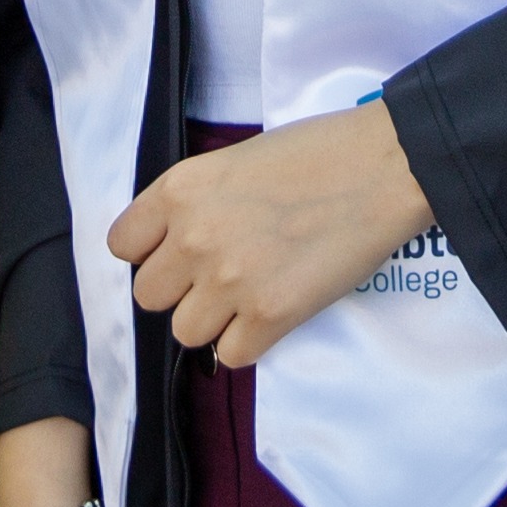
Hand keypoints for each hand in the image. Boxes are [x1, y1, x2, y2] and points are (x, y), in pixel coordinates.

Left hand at [110, 102, 429, 369]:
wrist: (383, 166)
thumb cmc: (317, 152)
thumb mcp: (235, 159)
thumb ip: (196, 202)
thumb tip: (178, 245)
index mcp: (180, 190)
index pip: (123, 246)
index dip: (152, 253)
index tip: (179, 252)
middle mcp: (194, 237)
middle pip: (149, 296)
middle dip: (182, 289)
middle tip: (221, 276)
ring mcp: (230, 280)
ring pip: (185, 332)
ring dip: (213, 321)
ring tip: (250, 296)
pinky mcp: (271, 315)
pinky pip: (232, 354)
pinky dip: (250, 341)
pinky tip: (274, 313)